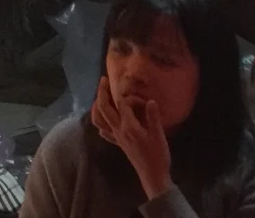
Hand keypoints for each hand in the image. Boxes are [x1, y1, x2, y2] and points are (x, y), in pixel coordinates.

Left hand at [91, 77, 172, 197]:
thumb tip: (150, 100)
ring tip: (99, 96)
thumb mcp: (158, 135)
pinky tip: (103, 118)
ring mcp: (115, 137)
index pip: (122, 104)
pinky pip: (103, 131)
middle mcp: (118, 130)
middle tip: (103, 80)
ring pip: (98, 119)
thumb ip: (153, 117)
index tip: (137, 95)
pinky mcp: (117, 143)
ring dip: (96, 106)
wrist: (152, 175)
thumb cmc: (158, 155)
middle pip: (104, 108)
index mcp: (128, 126)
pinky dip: (100, 122)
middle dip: (101, 92)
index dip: (128, 97)